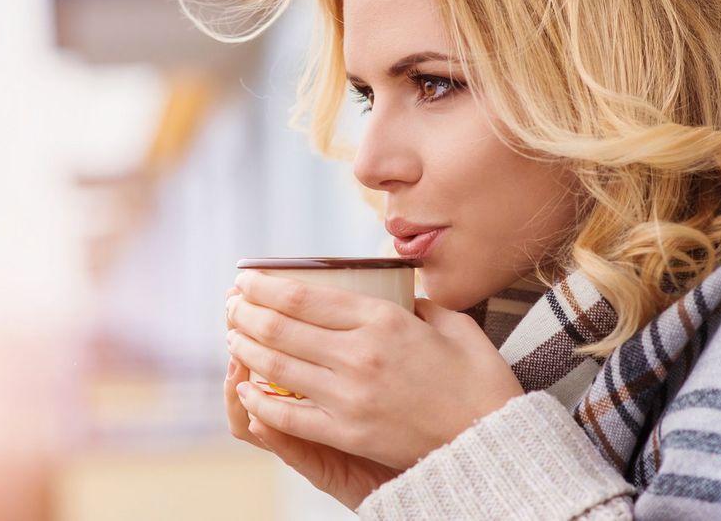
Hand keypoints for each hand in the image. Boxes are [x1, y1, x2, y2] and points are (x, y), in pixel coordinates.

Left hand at [226, 270, 524, 471]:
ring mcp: (349, 395)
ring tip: (233, 336)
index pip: (302, 297)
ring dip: (246, 348)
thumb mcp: (452, 323)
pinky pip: (288, 415)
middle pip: (279, 327)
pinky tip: (246, 387)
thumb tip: (398, 294)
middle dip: (245, 312)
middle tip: (230, 305)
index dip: (264, 286)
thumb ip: (418, 304)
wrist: (491, 440)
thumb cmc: (478, 380)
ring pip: (276, 366)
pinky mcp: (347, 432)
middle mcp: (358, 354)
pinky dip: (260, 400)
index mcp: (382, 320)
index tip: (245, 279)